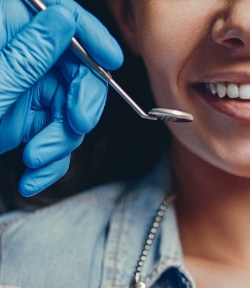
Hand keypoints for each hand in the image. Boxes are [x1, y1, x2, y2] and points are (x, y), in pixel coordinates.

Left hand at [0, 0, 122, 195]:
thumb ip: (30, 51)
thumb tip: (64, 18)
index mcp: (8, 31)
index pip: (60, 19)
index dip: (91, 37)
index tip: (111, 61)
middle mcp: (23, 59)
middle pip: (75, 73)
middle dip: (79, 105)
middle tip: (76, 125)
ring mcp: (28, 92)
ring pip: (68, 115)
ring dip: (59, 145)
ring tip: (36, 164)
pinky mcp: (28, 122)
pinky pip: (54, 139)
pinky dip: (48, 164)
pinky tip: (32, 179)